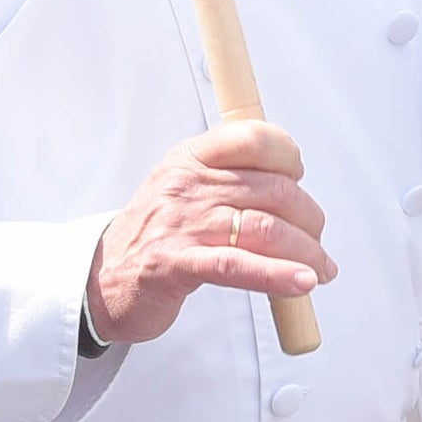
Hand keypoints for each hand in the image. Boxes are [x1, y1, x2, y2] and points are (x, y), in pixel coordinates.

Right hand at [88, 116, 328, 346]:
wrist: (101, 280)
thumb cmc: (153, 238)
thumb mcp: (184, 190)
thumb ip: (229, 180)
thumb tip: (290, 187)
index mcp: (190, 159)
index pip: (252, 138)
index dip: (287, 156)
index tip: (299, 178)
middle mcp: (187, 185)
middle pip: (272, 191)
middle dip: (309, 220)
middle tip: (317, 243)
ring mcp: (181, 224)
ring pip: (264, 228)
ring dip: (306, 253)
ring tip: (320, 271)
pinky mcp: (177, 265)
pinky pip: (238, 265)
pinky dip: (278, 275)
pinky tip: (301, 283)